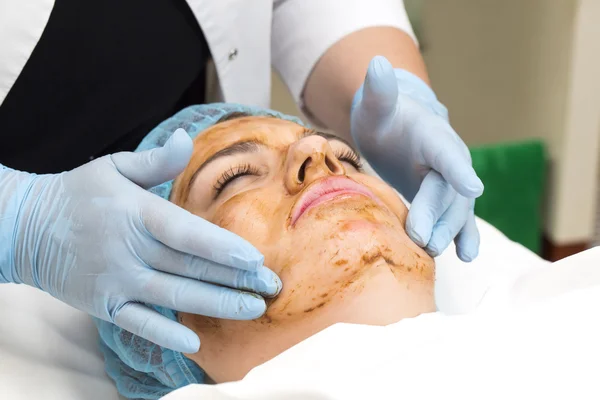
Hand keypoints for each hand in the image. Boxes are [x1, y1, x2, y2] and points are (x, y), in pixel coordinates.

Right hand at [0, 129, 280, 352]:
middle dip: (234, 280)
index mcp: (135, 212)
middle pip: (189, 268)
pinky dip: (164, 335)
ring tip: (253, 309)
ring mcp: (115, 280)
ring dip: (215, 305)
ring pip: (173, 297)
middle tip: (271, 287)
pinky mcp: (103, 304)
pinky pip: (138, 324)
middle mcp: (128, 249)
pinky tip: (195, 344)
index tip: (254, 258)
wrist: (22, 227)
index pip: (184, 232)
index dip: (220, 247)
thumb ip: (156, 161)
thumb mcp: (113, 167)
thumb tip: (188, 138)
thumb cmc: (76, 192)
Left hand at [350, 56, 483, 260]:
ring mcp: (449, 182)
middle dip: (438, 214)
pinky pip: (457, 220)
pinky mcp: (444, 200)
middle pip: (448, 190)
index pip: (447, 152)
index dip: (458, 169)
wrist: (395, 128)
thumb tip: (377, 64)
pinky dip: (462, 237)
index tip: (472, 187)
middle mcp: (449, 160)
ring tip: (432, 250)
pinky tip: (465, 256)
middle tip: (421, 237)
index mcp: (433, 135)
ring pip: (454, 210)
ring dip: (446, 231)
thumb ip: (379, 90)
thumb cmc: (384, 115)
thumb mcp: (377, 103)